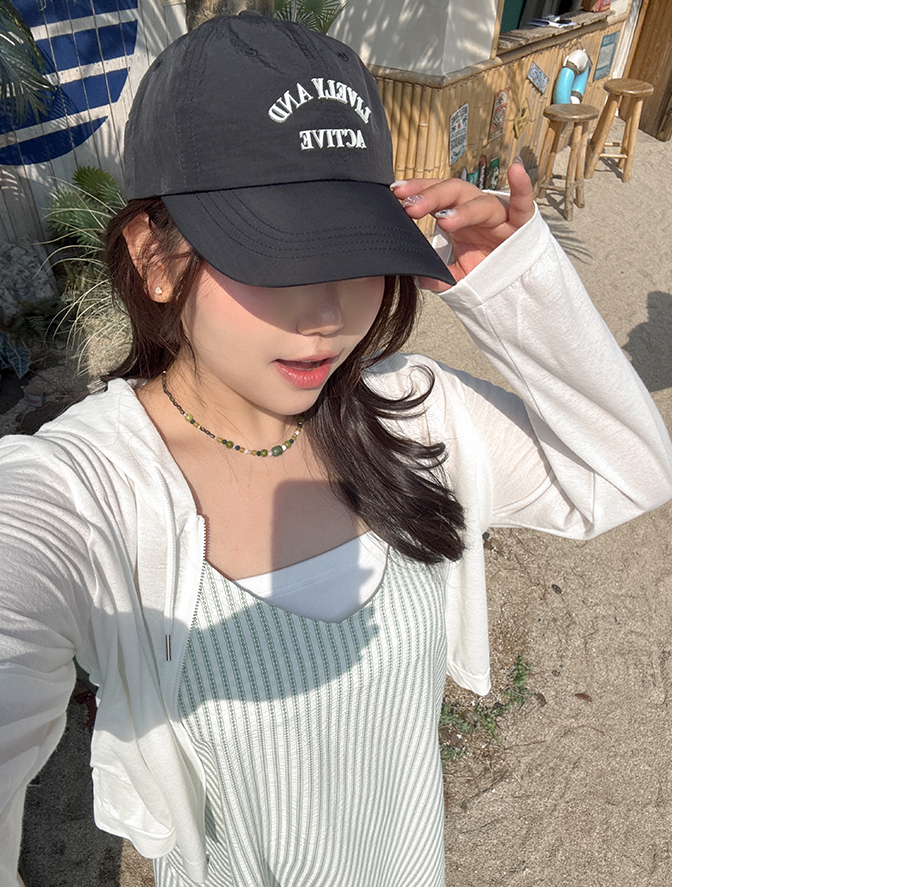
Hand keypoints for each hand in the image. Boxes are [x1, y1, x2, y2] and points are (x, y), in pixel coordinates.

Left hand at [391, 159, 535, 291]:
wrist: (515, 280)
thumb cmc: (487, 267)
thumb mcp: (460, 276)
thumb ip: (442, 278)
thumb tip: (422, 278)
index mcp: (458, 217)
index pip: (436, 196)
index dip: (418, 192)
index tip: (396, 193)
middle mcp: (476, 210)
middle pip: (454, 192)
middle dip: (431, 197)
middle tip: (410, 206)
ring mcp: (499, 215)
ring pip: (481, 202)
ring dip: (463, 209)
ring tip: (443, 219)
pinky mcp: (521, 223)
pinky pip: (522, 204)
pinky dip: (521, 187)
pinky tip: (516, 170)